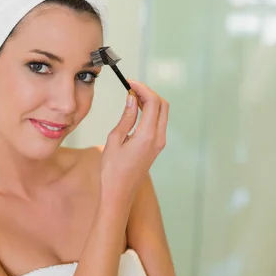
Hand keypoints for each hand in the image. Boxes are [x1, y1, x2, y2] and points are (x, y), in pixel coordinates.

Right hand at [100, 80, 168, 199]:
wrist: (119, 193)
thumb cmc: (112, 169)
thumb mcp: (115, 139)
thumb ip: (127, 117)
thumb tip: (132, 98)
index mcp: (148, 135)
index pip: (153, 102)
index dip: (142, 88)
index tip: (129, 82)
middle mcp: (158, 138)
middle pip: (162, 105)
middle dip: (148, 92)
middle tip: (131, 87)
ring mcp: (159, 143)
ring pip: (162, 113)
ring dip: (150, 102)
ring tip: (131, 96)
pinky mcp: (156, 146)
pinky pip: (158, 123)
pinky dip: (150, 112)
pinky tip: (136, 110)